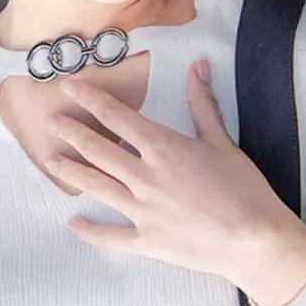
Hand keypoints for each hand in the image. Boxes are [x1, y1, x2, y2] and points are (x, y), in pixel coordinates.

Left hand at [44, 61, 305, 283]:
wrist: (254, 239)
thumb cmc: (244, 189)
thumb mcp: (223, 141)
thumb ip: (202, 104)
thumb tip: (198, 65)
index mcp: (163, 147)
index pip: (117, 117)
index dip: (90, 99)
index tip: (69, 87)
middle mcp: (144, 176)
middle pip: (97, 150)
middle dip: (72, 133)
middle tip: (51, 122)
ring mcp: (142, 210)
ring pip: (96, 186)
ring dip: (71, 171)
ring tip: (51, 161)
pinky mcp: (146, 240)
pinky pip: (110, 236)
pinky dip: (89, 231)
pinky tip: (73, 223)